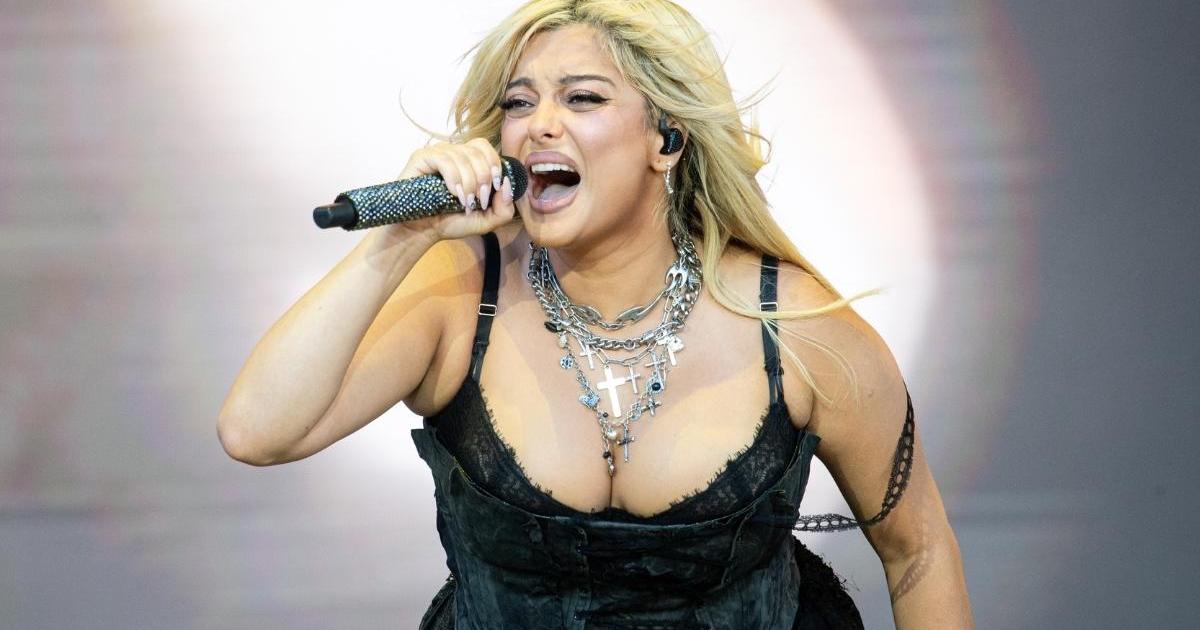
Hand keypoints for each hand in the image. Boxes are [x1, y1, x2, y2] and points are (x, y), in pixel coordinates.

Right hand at [387, 138, 517, 241]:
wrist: (421, 231)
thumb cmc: (450, 222)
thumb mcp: (485, 221)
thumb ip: (504, 208)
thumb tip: (507, 184)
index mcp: (468, 161)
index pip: (486, 148)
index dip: (494, 166)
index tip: (493, 189)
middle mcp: (453, 152)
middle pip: (478, 151)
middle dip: (483, 177)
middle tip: (478, 200)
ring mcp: (437, 153)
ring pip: (462, 156)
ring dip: (469, 182)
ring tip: (464, 202)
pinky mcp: (422, 157)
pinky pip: (444, 159)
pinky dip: (454, 178)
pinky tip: (453, 194)